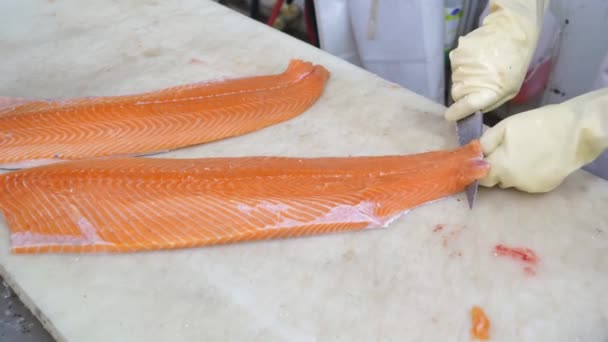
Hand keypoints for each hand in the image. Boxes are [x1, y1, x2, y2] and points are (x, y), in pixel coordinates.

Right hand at [445, 0, 548, 120]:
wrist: (511, 31)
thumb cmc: (514, 65)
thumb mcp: (509, 90)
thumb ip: (489, 102)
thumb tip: (471, 109)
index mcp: (488, 90)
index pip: (465, 106)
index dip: (456, 112)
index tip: (450, 116)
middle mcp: (471, 78)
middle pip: (456, 93)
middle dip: (463, 93)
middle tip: (477, 83)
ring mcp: (462, 64)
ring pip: (455, 79)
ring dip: (464, 77)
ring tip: (480, 68)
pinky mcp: (457, 52)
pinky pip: (454, 66)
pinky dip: (463, 65)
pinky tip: (476, 58)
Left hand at [479, 88, 607, 192]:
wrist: (575, 132)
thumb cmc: (537, 125)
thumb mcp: (504, 128)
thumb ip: (485, 144)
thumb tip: (473, 155)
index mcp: (501, 168)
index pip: (480, 177)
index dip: (479, 168)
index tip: (482, 158)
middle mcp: (513, 183)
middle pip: (496, 180)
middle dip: (495, 167)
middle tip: (504, 150)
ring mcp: (530, 187)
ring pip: (511, 181)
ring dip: (511, 171)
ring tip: (523, 151)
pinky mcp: (544, 187)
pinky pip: (526, 182)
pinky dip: (527, 173)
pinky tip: (537, 158)